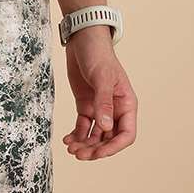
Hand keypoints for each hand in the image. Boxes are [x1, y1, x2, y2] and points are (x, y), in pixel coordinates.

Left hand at [62, 25, 137, 158]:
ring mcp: (99, 108)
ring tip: (71, 148)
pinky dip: (76, 134)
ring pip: (94, 135)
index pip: (126, 134)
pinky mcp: (85, 104)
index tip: (97, 153)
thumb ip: (104, 102)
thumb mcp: (101, 77)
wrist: (82, 39)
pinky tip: (67, 139)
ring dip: (84, 144)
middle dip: (95, 149)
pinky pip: (83, 126)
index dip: (113, 147)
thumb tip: (106, 128)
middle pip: (108, 139)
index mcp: (126, 104)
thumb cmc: (98, 54)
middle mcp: (114, 109)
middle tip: (79, 154)